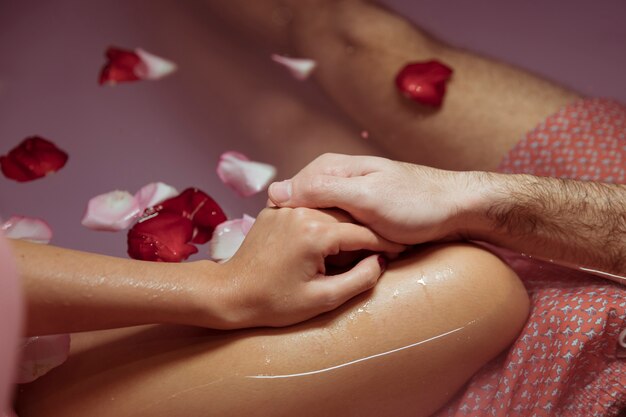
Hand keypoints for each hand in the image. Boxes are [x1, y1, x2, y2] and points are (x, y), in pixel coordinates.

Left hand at [210, 206, 404, 327]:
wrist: (230, 293)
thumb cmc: (274, 302)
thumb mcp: (323, 299)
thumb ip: (359, 279)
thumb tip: (380, 261)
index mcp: (315, 233)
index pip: (363, 232)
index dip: (386, 242)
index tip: (404, 248)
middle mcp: (301, 212)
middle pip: (348, 217)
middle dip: (368, 231)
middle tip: (388, 245)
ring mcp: (286, 209)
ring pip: (329, 212)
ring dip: (347, 225)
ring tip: (363, 243)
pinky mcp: (275, 211)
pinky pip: (309, 212)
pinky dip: (324, 222)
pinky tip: (332, 238)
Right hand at [268, 153, 483, 244]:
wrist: (456, 209)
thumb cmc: (415, 203)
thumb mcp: (366, 196)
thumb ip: (322, 191)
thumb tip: (274, 191)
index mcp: (329, 168)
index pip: (288, 195)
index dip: (292, 222)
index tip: (304, 245)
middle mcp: (333, 178)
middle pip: (303, 211)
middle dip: (312, 234)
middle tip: (329, 256)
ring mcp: (345, 195)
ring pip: (320, 223)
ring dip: (330, 241)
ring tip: (346, 256)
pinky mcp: (358, 212)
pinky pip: (337, 229)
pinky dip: (342, 244)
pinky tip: (352, 255)